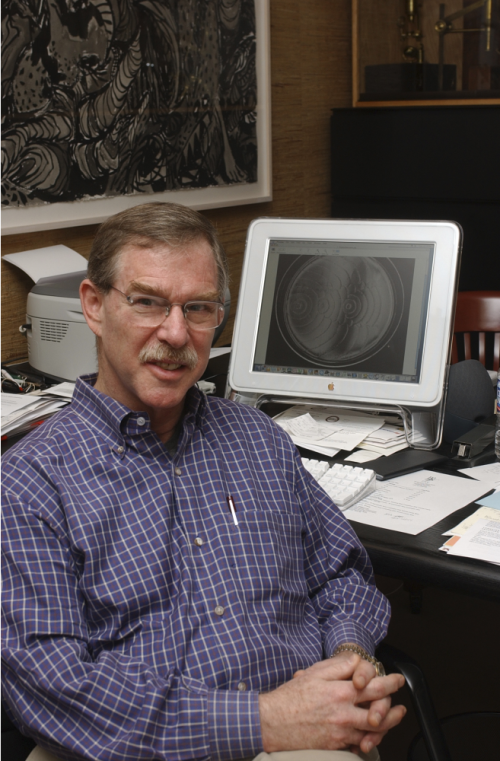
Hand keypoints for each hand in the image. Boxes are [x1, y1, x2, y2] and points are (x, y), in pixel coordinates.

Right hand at [259, 653, 405, 754]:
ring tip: (393, 722)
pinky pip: (359, 745)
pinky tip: (372, 738)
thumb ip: (338, 666)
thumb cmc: (289, 698)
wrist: (272, 723)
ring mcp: (341, 731)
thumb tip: (357, 662)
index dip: (390, 682)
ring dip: (387, 726)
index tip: (397, 680)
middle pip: (379, 710)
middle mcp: (344, 712)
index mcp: (340, 690)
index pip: (374, 685)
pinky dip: (368, 741)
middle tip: (403, 708)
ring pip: (373, 731)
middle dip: (394, 708)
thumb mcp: (314, 673)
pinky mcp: (336, 746)